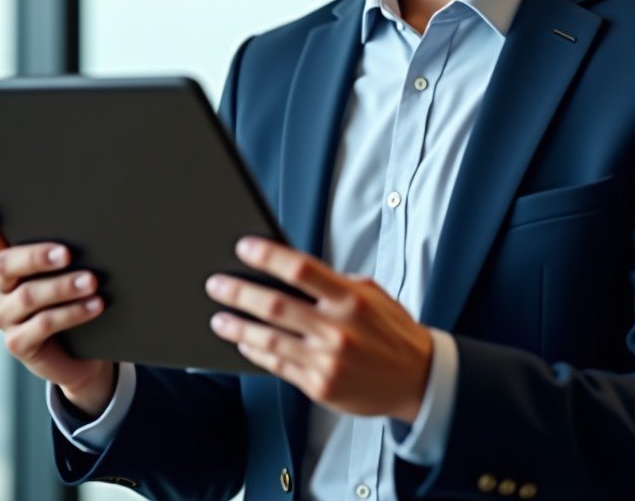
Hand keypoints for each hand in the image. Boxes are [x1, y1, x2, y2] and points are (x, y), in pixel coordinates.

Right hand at [0, 205, 114, 417]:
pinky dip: (71, 313)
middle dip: (37, 257)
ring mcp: (6, 318)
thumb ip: (57, 241)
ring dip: (63, 287)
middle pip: (7, 266)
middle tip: (68, 253)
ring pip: (29, 296)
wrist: (80, 351)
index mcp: (8, 266)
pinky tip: (95, 305)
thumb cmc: (71, 300)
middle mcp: (0, 290)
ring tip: (92, 281)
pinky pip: (42, 324)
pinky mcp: (17, 343)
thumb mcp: (66, 268)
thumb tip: (64, 212)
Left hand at [205, 237, 432, 422]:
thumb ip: (333, 284)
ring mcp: (327, 361)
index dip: (269, 256)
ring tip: (218, 317)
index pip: (301, 269)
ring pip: (269, 339)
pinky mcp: (320, 387)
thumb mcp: (371, 294)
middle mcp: (338, 329)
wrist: (417, 379)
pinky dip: (255, 351)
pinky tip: (244, 341)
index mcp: (351, 298)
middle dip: (239, 293)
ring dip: (238, 326)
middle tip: (216, 284)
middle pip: (275, 306)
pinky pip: (278, 366)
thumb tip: (287, 272)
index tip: (244, 247)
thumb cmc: (391, 331)